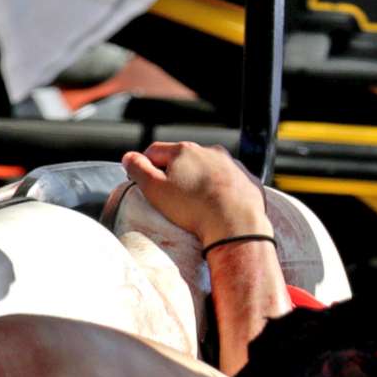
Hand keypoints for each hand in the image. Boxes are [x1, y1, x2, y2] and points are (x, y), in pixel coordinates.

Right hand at [122, 140, 269, 247]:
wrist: (237, 226)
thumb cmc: (194, 209)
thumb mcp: (155, 190)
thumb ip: (138, 170)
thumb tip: (128, 157)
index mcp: (184, 151)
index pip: (155, 151)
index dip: (144, 165)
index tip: (143, 180)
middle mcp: (210, 151)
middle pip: (183, 159)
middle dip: (174, 173)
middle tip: (170, 197)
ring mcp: (231, 165)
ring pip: (208, 169)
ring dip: (200, 180)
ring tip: (196, 204)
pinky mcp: (247, 180)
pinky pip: (230, 181)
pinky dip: (222, 190)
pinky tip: (218, 206)